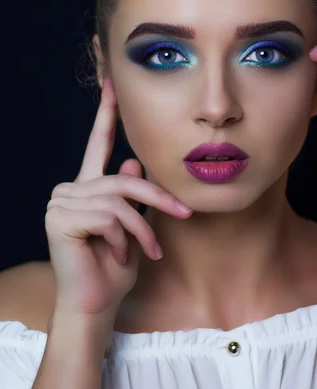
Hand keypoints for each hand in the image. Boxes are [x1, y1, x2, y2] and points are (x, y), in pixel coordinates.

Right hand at [45, 76, 192, 319]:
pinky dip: (124, 237)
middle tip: (184, 213)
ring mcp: (61, 201)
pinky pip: (109, 215)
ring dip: (141, 228)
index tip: (112, 84)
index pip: (99, 144)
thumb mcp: (132, 227)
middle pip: (124, 178)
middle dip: (158, 198)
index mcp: (88, 186)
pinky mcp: (60, 217)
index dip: (106, 114)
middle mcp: (71, 188)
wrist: (96, 305)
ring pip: (120, 198)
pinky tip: (117, 255)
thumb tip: (133, 163)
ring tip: (149, 251)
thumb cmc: (115, 268)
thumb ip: (131, 195)